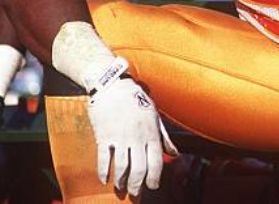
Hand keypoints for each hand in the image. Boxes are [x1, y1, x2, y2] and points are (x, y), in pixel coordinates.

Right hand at [87, 76, 177, 195]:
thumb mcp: (155, 115)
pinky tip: (104, 179)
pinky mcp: (104, 135)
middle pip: (138, 169)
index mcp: (151, 133)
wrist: (113, 85)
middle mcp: (137, 137)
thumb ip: (164, 137)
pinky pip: (104, 158)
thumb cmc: (136, 98)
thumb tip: (175, 154)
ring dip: (121, 182)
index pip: (156, 162)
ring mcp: (120, 137)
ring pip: (121, 167)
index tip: (152, 187)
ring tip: (120, 188)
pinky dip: (104, 172)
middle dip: (137, 186)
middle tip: (134, 194)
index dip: (154, 178)